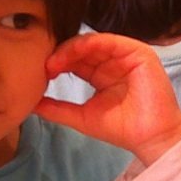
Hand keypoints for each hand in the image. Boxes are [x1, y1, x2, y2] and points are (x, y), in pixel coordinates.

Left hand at [37, 33, 180, 164]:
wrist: (150, 139)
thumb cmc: (122, 130)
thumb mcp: (81, 117)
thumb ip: (57, 109)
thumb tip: (31, 105)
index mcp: (102, 74)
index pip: (76, 61)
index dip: (57, 63)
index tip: (39, 72)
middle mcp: (113, 62)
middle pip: (82, 49)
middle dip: (60, 54)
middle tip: (41, 64)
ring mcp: (126, 55)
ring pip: (92, 42)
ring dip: (70, 49)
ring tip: (53, 62)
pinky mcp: (138, 52)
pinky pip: (109, 41)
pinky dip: (88, 44)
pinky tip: (71, 54)